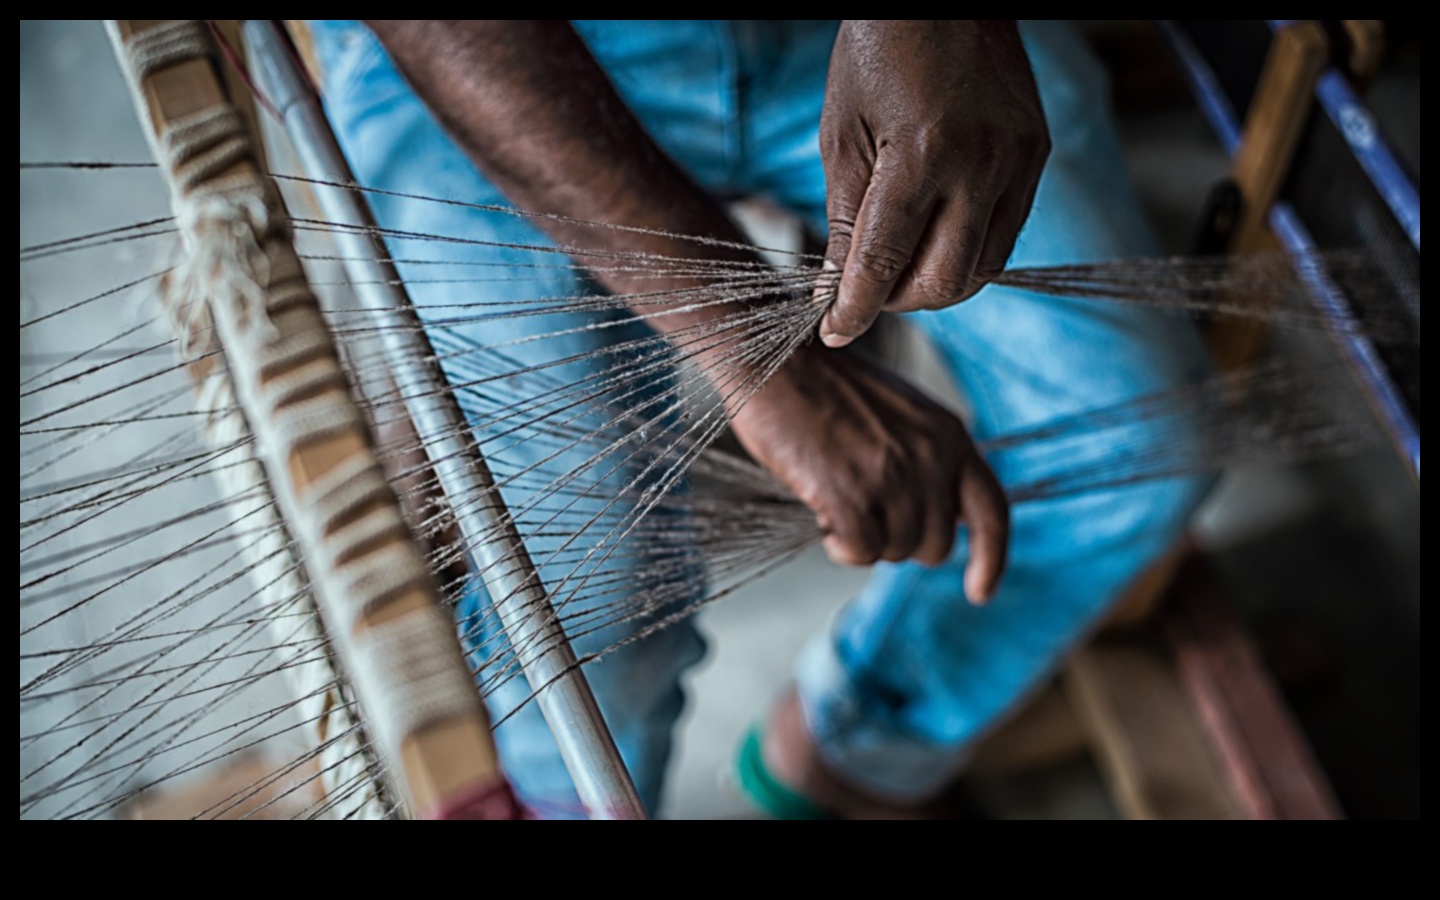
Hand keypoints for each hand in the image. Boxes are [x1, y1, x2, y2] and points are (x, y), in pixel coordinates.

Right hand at [730, 345, 1008, 603]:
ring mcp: (892, 477)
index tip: (979, 592)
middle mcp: (930, 458)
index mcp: (949, 435)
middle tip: (863, 513)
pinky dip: (842, 547)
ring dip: (865, 541)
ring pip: (896, 552)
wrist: (776, 360)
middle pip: (935, 545)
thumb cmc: (826, 387)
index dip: (991, 558)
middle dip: (900, 542)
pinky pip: (861, 553)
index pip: (992, 511)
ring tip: (836, 501)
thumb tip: (938, 521)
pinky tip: (823, 518)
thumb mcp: (901, 414)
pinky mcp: (850, 494)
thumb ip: (927, 460)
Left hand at [817, 20, 1049, 347]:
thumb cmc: (879, 49)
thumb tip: (837, 288)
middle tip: (866, 292)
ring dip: (936, 282)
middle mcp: (982, 163)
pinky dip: (967, 250)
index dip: (856, 308)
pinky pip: (1006, 233)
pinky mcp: (1036, 154)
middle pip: (945, 281)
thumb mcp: (842, 132)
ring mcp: (1019, 160)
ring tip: (899, 264)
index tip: (834, 331)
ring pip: (983, 267)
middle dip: (900, 301)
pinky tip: (935, 234)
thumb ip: (846, 217)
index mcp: (923, 154)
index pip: (886, 261)